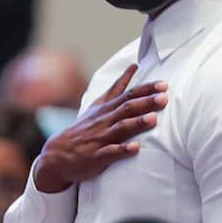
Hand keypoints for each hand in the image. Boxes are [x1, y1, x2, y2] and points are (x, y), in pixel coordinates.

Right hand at [34, 64, 167, 193]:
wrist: (58, 154)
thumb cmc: (84, 128)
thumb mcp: (98, 104)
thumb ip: (117, 87)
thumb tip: (134, 66)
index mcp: (106, 108)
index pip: (127, 94)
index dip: (145, 89)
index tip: (163, 84)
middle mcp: (104, 121)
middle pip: (126, 108)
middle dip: (145, 103)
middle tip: (164, 98)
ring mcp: (99, 138)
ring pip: (120, 129)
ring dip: (136, 123)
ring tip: (153, 119)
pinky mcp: (96, 156)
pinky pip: (110, 152)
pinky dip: (123, 150)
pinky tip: (136, 148)